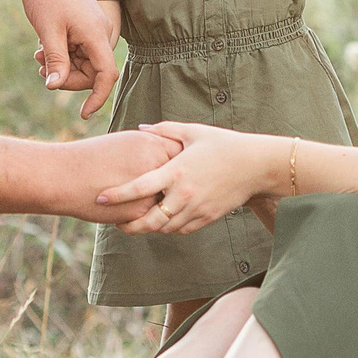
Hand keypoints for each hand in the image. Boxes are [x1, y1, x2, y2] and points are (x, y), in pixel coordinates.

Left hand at [20, 0, 120, 118]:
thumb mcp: (48, 32)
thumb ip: (56, 61)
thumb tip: (54, 87)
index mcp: (97, 33)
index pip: (106, 75)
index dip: (97, 97)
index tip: (83, 115)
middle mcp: (102, 31)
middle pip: (93, 71)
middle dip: (68, 76)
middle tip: (41, 70)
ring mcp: (95, 27)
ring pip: (84, 62)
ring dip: (62, 65)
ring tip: (38, 56)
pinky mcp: (86, 25)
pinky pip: (79, 50)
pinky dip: (63, 54)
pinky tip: (44, 47)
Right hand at [51, 130, 178, 223]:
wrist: (65, 177)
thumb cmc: (93, 156)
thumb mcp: (126, 142)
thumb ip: (151, 147)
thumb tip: (172, 156)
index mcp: (152, 144)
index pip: (181, 151)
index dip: (183, 158)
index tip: (184, 163)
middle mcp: (155, 166)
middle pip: (182, 176)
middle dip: (182, 180)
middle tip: (184, 183)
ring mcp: (150, 191)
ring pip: (170, 198)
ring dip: (170, 200)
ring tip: (170, 200)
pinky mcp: (140, 213)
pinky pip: (155, 214)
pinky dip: (152, 213)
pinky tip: (145, 210)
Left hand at [95, 122, 283, 234]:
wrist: (257, 166)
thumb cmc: (224, 144)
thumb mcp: (193, 132)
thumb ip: (164, 130)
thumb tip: (140, 128)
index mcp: (176, 171)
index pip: (140, 188)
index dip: (117, 195)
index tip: (100, 197)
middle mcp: (184, 194)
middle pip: (149, 220)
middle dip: (129, 226)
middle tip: (117, 223)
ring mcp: (196, 209)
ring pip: (164, 229)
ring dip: (149, 227)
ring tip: (137, 222)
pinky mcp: (207, 218)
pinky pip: (182, 230)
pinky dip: (169, 228)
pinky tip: (163, 221)